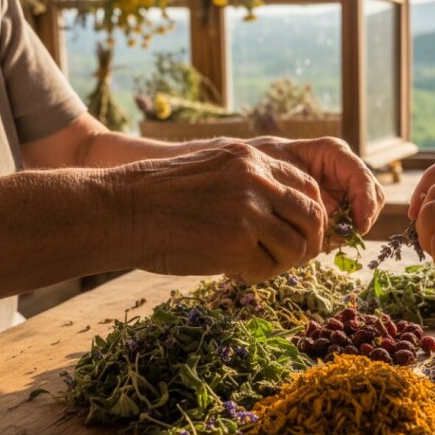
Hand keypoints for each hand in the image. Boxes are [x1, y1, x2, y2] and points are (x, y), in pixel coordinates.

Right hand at [114, 143, 326, 283]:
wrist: (121, 209)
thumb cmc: (160, 195)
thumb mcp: (214, 170)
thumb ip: (251, 184)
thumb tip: (286, 216)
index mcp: (252, 159)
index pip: (308, 186)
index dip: (311, 214)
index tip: (301, 232)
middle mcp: (257, 180)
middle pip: (313, 217)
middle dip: (309, 243)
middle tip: (293, 258)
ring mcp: (250, 211)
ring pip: (296, 247)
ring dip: (281, 263)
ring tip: (254, 265)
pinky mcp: (237, 243)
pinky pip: (267, 268)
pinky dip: (255, 275)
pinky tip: (234, 271)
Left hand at [246, 136, 385, 233]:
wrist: (247, 174)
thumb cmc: (260, 162)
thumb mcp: (273, 165)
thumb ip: (294, 181)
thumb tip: (315, 207)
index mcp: (332, 153)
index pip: (361, 176)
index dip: (365, 202)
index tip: (359, 225)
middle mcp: (342, 172)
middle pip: (373, 196)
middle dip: (365, 217)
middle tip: (349, 237)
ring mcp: (341, 194)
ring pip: (365, 214)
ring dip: (353, 230)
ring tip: (330, 240)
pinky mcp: (335, 213)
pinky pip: (347, 229)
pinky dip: (340, 238)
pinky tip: (320, 242)